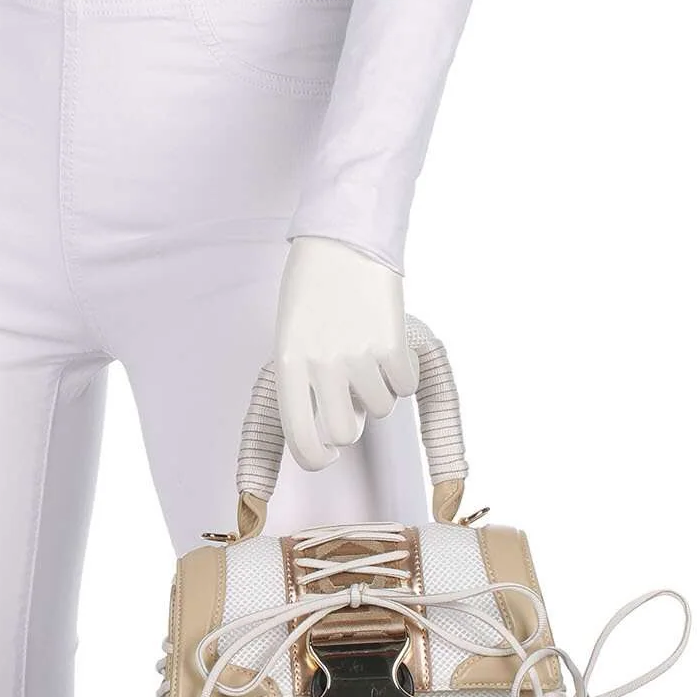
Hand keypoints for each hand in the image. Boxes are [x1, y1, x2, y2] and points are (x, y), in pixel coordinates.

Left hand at [273, 235, 417, 471]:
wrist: (342, 239)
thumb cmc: (313, 290)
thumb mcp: (293, 337)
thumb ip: (309, 383)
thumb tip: (341, 431)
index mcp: (289, 364)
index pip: (299, 437)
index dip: (315, 457)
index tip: (326, 457)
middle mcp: (321, 364)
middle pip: (344, 433)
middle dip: (352, 424)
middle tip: (352, 399)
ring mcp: (358, 353)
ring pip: (381, 409)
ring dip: (379, 390)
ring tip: (367, 352)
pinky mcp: (392, 341)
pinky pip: (407, 385)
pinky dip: (404, 372)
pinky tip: (390, 343)